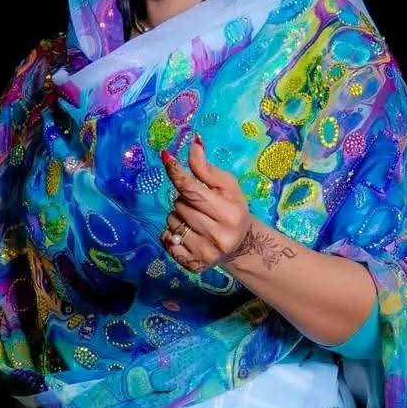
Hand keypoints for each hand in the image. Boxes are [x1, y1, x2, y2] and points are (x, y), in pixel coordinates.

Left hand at [160, 133, 250, 272]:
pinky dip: (171, 235)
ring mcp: (205, 252)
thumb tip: (193, 142)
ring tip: (195, 221)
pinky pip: (167, 242)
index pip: (193, 189)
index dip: (177, 172)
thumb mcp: (226, 186)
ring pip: (171, 222)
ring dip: (177, 217)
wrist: (241, 245)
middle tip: (199, 206)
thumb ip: (206, 168)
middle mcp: (218, 234)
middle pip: (179, 205)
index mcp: (229, 212)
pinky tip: (186, 235)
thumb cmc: (232, 209)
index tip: (165, 157)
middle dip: (184, 201)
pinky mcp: (193, 265)